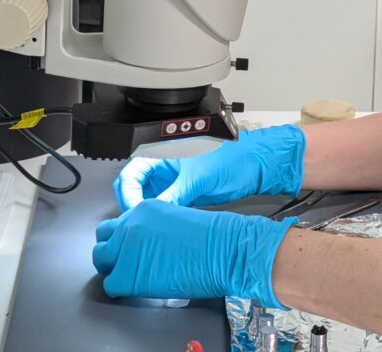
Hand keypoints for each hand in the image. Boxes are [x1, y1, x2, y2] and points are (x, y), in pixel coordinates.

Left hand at [92, 200, 296, 306]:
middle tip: (126, 262)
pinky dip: (121, 289)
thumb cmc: (212, 237)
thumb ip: (154, 227)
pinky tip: (139, 288)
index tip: (133, 248)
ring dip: (113, 268)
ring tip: (131, 275)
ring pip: (100, 259)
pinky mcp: (127, 273)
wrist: (225, 249)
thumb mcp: (176, 219)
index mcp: (143, 208)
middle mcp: (129, 224)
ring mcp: (126, 248)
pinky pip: (111, 285)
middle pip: (102, 238)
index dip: (124, 238)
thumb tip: (147, 243)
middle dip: (111, 250)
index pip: (117, 223)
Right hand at [114, 124, 305, 210]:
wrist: (254, 165)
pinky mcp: (182, 193)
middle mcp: (163, 166)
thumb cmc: (231, 159)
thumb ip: (173, 195)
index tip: (133, 213)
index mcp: (162, 153)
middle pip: (134, 188)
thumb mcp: (197, 179)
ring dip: (146, 213)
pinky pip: (163, 206)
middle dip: (133, 206)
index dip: (127, 194)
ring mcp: (172, 180)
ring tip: (150, 228)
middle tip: (139, 223)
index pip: (130, 175)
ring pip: (147, 199)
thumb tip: (152, 214)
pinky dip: (160, 216)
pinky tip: (163, 227)